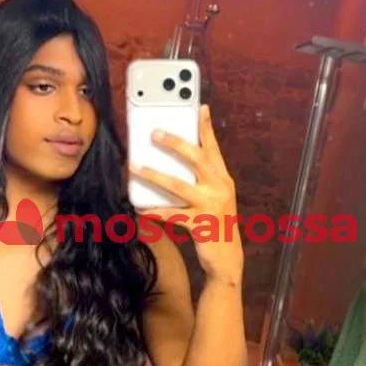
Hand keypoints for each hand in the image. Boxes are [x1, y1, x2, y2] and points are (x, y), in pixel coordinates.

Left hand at [130, 104, 243, 281]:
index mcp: (223, 179)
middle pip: (197, 158)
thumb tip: (172, 165)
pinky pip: (172, 214)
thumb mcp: (215, 198)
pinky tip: (141, 208)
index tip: (200, 107)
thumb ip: (201, 181)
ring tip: (136, 167)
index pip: (213, 148)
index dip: (206, 127)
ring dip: (154, 175)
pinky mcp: (200, 224)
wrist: (228, 258)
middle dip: (175, 143)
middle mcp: (220, 188)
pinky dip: (155, 211)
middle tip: (155, 133)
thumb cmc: (216, 225)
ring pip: (178, 185)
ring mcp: (211, 205)